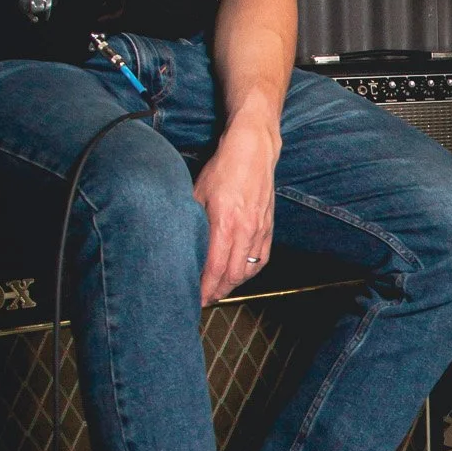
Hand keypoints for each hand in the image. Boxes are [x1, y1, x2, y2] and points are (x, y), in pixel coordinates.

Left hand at [191, 120, 278, 303]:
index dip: (205, 289)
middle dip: (217, 292)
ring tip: (218, 289)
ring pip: (248, 270)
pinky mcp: (269, 226)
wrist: (253, 151)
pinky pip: (262, 259)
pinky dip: (249, 271)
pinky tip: (239, 273)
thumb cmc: (223, 169)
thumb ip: (193, 223)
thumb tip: (183, 246)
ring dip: (233, 284)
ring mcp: (260, 230)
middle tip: (203, 299)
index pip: (215, 269)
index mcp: (225, 225)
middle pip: (232, 276)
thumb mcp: (197, 194)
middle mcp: (246, 231)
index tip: (195, 299)